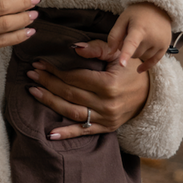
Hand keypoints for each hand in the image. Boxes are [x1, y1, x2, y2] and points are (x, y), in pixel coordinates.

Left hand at [26, 47, 149, 139]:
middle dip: (48, 83)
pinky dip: (66, 134)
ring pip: (72, 112)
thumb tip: (73, 47)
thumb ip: (97, 49)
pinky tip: (50, 134)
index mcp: (109, 85)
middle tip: (31, 74)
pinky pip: (83, 132)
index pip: (75, 77)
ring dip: (50, 102)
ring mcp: (106, 119)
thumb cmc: (131, 70)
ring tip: (34, 92)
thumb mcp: (118, 54)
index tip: (40, 64)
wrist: (151, 93)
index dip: (55, 70)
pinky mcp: (106, 128)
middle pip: (70, 93)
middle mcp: (107, 104)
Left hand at [100, 2, 172, 71]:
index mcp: (139, 28)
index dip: (125, 54)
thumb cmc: (138, 13)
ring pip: (143, 57)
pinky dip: (146, 65)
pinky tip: (139, 69)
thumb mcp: (123, 19)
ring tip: (138, 40)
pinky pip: (154, 62)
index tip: (121, 64)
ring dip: (137, 53)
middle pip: (135, 54)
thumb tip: (110, 52)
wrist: (159, 6)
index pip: (131, 43)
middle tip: (128, 38)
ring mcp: (160, 43)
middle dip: (128, 50)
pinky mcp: (165, 46)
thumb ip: (114, 35)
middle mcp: (152, 37)